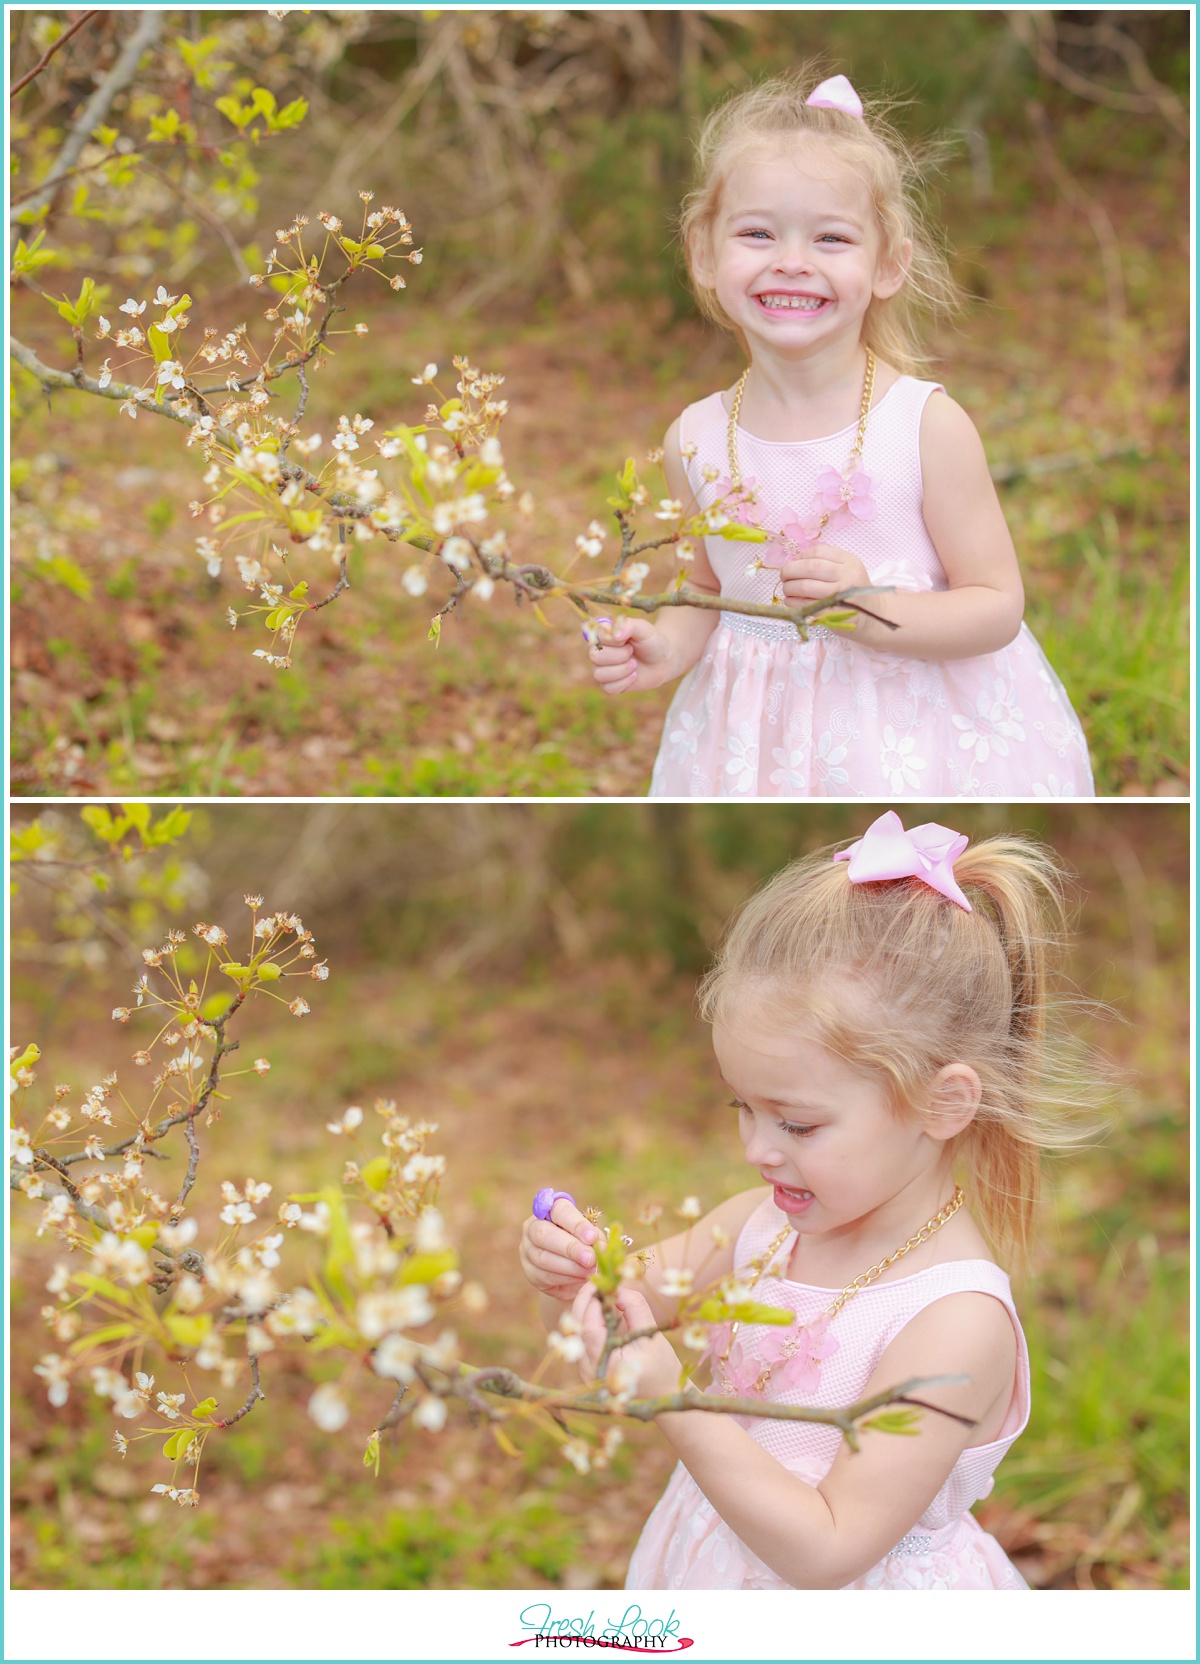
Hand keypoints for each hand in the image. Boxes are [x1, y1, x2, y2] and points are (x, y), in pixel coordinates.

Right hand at [519, 1194, 602, 1303]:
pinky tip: (581, 1278)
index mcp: (549, 1209)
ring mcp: (527, 1250)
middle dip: (570, 1248)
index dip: (576, 1224)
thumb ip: (595, 1239)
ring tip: (590, 1271)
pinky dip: (567, 1279)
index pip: (559, 1211)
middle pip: (543, 1234)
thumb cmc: (583, 1241)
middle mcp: (532, 1227)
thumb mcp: (591, 1235)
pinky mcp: (529, 1272)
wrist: (573, 1265)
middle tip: (590, 1258)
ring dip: (570, 1267)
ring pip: (543, 1259)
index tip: (592, 1237)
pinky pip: (545, 1276)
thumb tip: (601, 1249)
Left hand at [571, 1281, 682, 1398]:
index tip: (602, 1283)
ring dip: (583, 1311)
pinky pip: (581, 1340)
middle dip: (583, 1302)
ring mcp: (586, 1373)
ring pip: (575, 1334)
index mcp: (608, 1368)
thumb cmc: (662, 1368)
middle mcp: (591, 1373)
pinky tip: (599, 1310)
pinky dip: (587, 1322)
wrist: (663, 1395)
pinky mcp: (587, 1369)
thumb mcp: (652, 1335)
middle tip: (596, 1283)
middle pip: (576, 1330)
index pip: (590, 1329)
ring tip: (598, 1293)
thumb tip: (617, 1289)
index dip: (593, 1302)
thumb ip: (635, 1308)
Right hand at [587, 616, 673, 694]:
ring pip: (599, 674)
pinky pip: (608, 688)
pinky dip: (624, 682)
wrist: (662, 662)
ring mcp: (601, 668)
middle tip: (632, 652)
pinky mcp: (608, 685)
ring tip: (634, 664)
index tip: (627, 640)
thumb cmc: (651, 642)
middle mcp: (598, 651)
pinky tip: (633, 675)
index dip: (613, 640)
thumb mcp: (644, 628)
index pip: (595, 636)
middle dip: (620, 656)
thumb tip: (615, 636)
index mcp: (603, 634)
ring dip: (623, 670)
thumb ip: (628, 625)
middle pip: (595, 657)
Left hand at [779, 543, 868, 604]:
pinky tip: (790, 601)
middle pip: (811, 567)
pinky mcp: (835, 613)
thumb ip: (824, 563)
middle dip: (790, 571)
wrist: (873, 614)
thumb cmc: (852, 590)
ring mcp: (842, 595)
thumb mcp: (845, 570)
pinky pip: (807, 605)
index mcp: (849, 561)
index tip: (792, 563)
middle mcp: (847, 575)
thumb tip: (793, 560)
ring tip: (786, 590)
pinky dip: (794, 603)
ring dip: (790, 588)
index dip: (800, 557)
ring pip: (807, 587)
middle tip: (783, 577)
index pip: (818, 552)